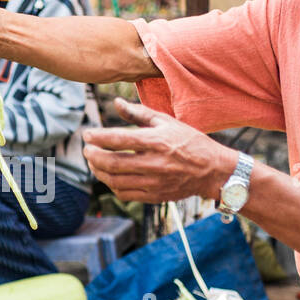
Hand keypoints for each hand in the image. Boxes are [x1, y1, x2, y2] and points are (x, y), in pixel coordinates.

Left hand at [82, 98, 233, 203]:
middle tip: (87, 150)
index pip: (118, 139)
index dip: (97, 137)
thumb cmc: (190, 141)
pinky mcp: (155, 196)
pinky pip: (125, 194)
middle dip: (93, 156)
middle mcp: (154, 163)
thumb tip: (116, 103)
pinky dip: (112, 185)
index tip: (87, 134)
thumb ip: (139, 113)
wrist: (213, 170)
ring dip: (99, 171)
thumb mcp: (167, 122)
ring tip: (95, 162)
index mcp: (156, 141)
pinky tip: (110, 176)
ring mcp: (154, 182)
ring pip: (115, 181)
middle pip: (112, 163)